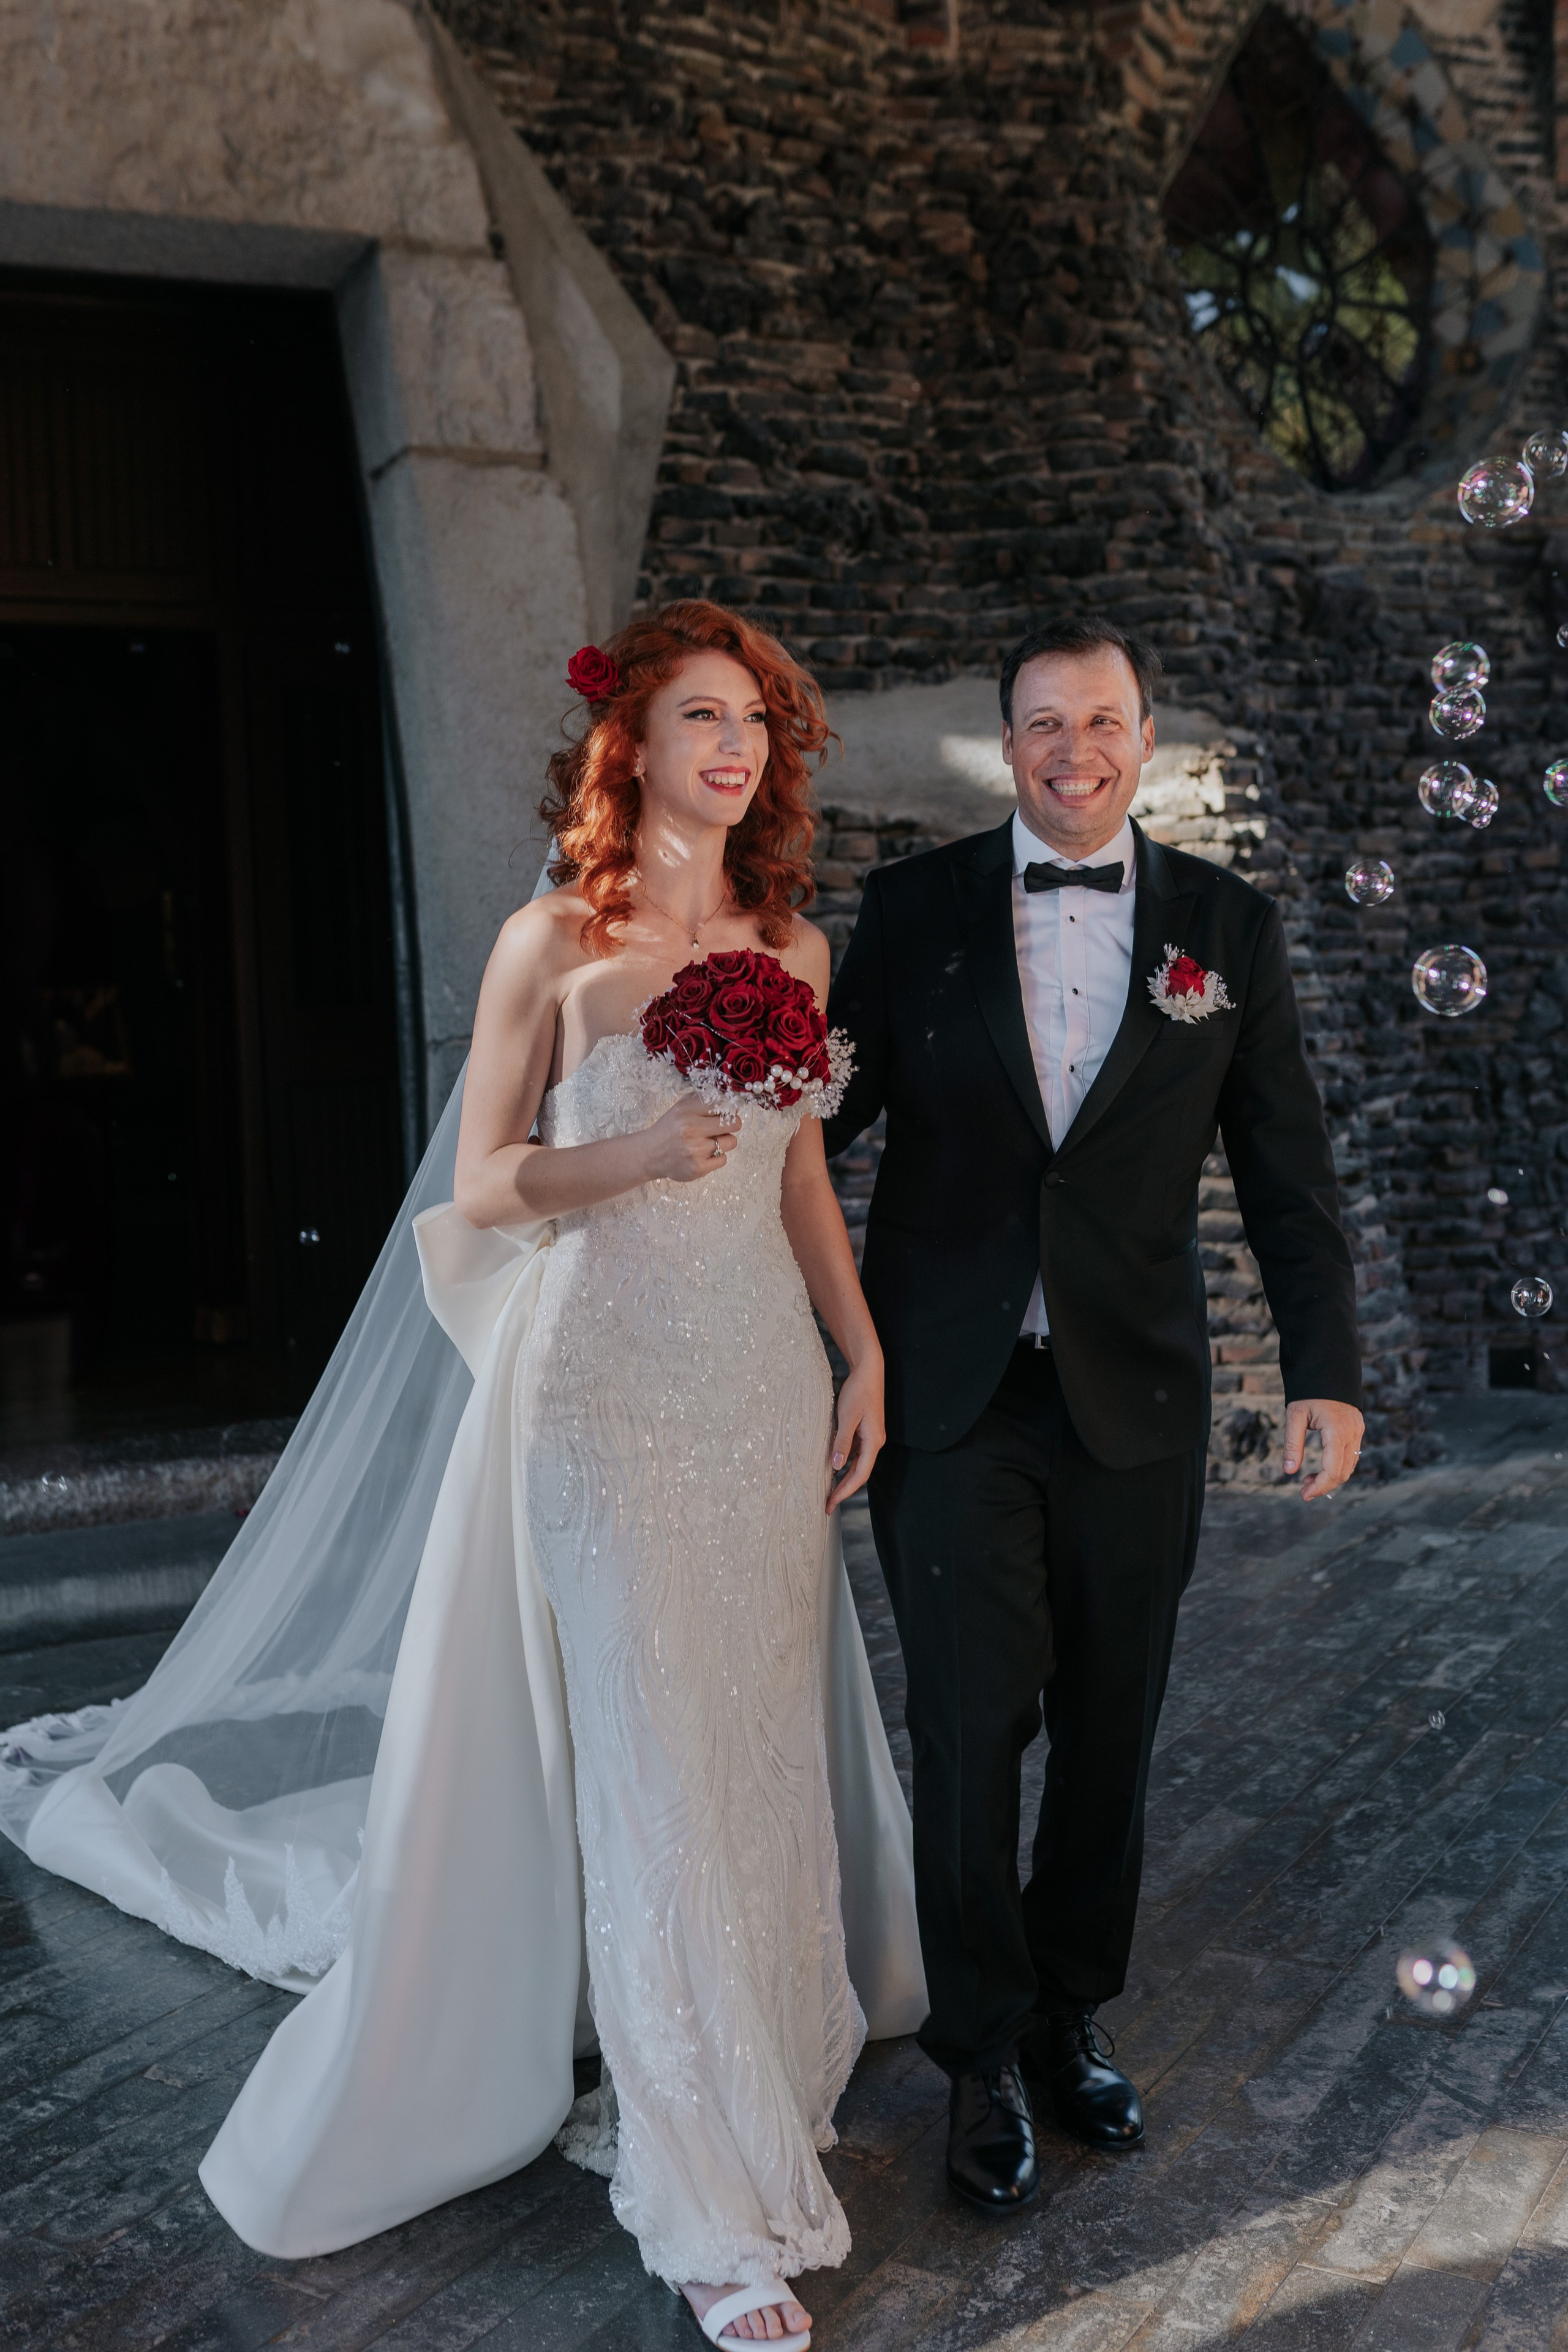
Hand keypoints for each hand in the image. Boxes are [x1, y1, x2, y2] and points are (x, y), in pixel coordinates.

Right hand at [639, 1100, 739, 1182]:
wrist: (650, 1155)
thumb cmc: (670, 1129)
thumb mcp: (681, 1108)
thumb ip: (702, 1101)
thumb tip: (729, 1102)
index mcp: (686, 1111)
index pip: (722, 1105)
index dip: (728, 1109)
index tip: (726, 1113)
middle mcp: (691, 1129)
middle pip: (734, 1124)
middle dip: (732, 1124)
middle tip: (723, 1127)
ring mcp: (696, 1150)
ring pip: (731, 1142)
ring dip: (724, 1142)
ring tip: (709, 1142)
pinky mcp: (699, 1168)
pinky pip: (724, 1159)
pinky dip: (716, 1157)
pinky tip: (704, 1155)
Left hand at [827, 1356, 884, 1510]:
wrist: (869, 1371)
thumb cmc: (859, 1391)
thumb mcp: (848, 1416)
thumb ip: (842, 1441)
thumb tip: (836, 1466)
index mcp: (874, 1441)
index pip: (860, 1475)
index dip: (846, 1491)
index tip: (831, 1503)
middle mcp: (875, 1442)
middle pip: (859, 1473)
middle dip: (844, 1490)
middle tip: (827, 1504)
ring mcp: (870, 1437)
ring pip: (857, 1465)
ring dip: (844, 1479)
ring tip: (828, 1491)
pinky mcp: (865, 1431)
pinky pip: (855, 1453)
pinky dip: (844, 1464)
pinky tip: (833, 1468)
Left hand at [1282, 1399, 1363, 1499]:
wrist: (1328, 1369)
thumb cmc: (1309, 1391)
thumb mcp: (1295, 1416)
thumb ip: (1293, 1444)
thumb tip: (1289, 1471)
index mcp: (1337, 1431)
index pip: (1333, 1471)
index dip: (1319, 1487)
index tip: (1304, 1495)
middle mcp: (1353, 1433)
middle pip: (1344, 1472)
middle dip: (1324, 1485)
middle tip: (1303, 1490)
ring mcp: (1358, 1431)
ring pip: (1350, 1466)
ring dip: (1331, 1477)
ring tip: (1308, 1479)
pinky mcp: (1358, 1429)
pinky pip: (1352, 1456)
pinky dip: (1338, 1466)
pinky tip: (1322, 1468)